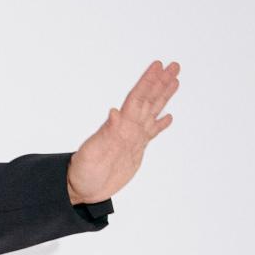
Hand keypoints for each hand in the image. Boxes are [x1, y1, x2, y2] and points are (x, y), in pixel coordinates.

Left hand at [67, 60, 180, 205]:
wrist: (79, 188)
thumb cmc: (82, 172)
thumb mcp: (91, 152)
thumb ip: (105, 132)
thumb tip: (114, 112)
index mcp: (119, 126)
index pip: (137, 98)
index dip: (148, 82)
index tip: (158, 66)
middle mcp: (127, 128)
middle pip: (148, 100)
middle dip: (161, 82)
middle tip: (174, 65)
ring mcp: (132, 138)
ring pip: (152, 112)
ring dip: (163, 96)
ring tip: (174, 81)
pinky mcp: (135, 150)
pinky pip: (151, 133)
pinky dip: (160, 124)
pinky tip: (168, 117)